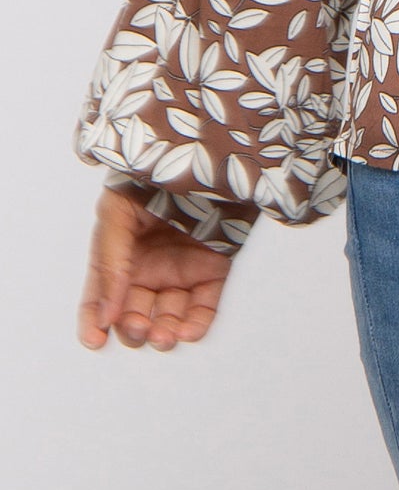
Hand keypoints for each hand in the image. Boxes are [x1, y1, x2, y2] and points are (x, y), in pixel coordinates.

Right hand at [77, 181, 232, 350]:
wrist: (206, 150)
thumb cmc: (153, 174)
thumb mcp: (118, 211)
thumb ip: (111, 261)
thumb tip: (106, 313)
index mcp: (120, 252)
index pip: (100, 296)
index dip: (94, 321)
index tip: (96, 339)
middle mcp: (148, 266)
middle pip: (135, 312)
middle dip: (134, 327)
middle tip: (139, 326)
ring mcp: (181, 269)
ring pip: (168, 316)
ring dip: (164, 332)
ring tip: (164, 335)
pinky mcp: (213, 268)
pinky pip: (204, 305)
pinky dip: (196, 324)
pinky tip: (188, 332)